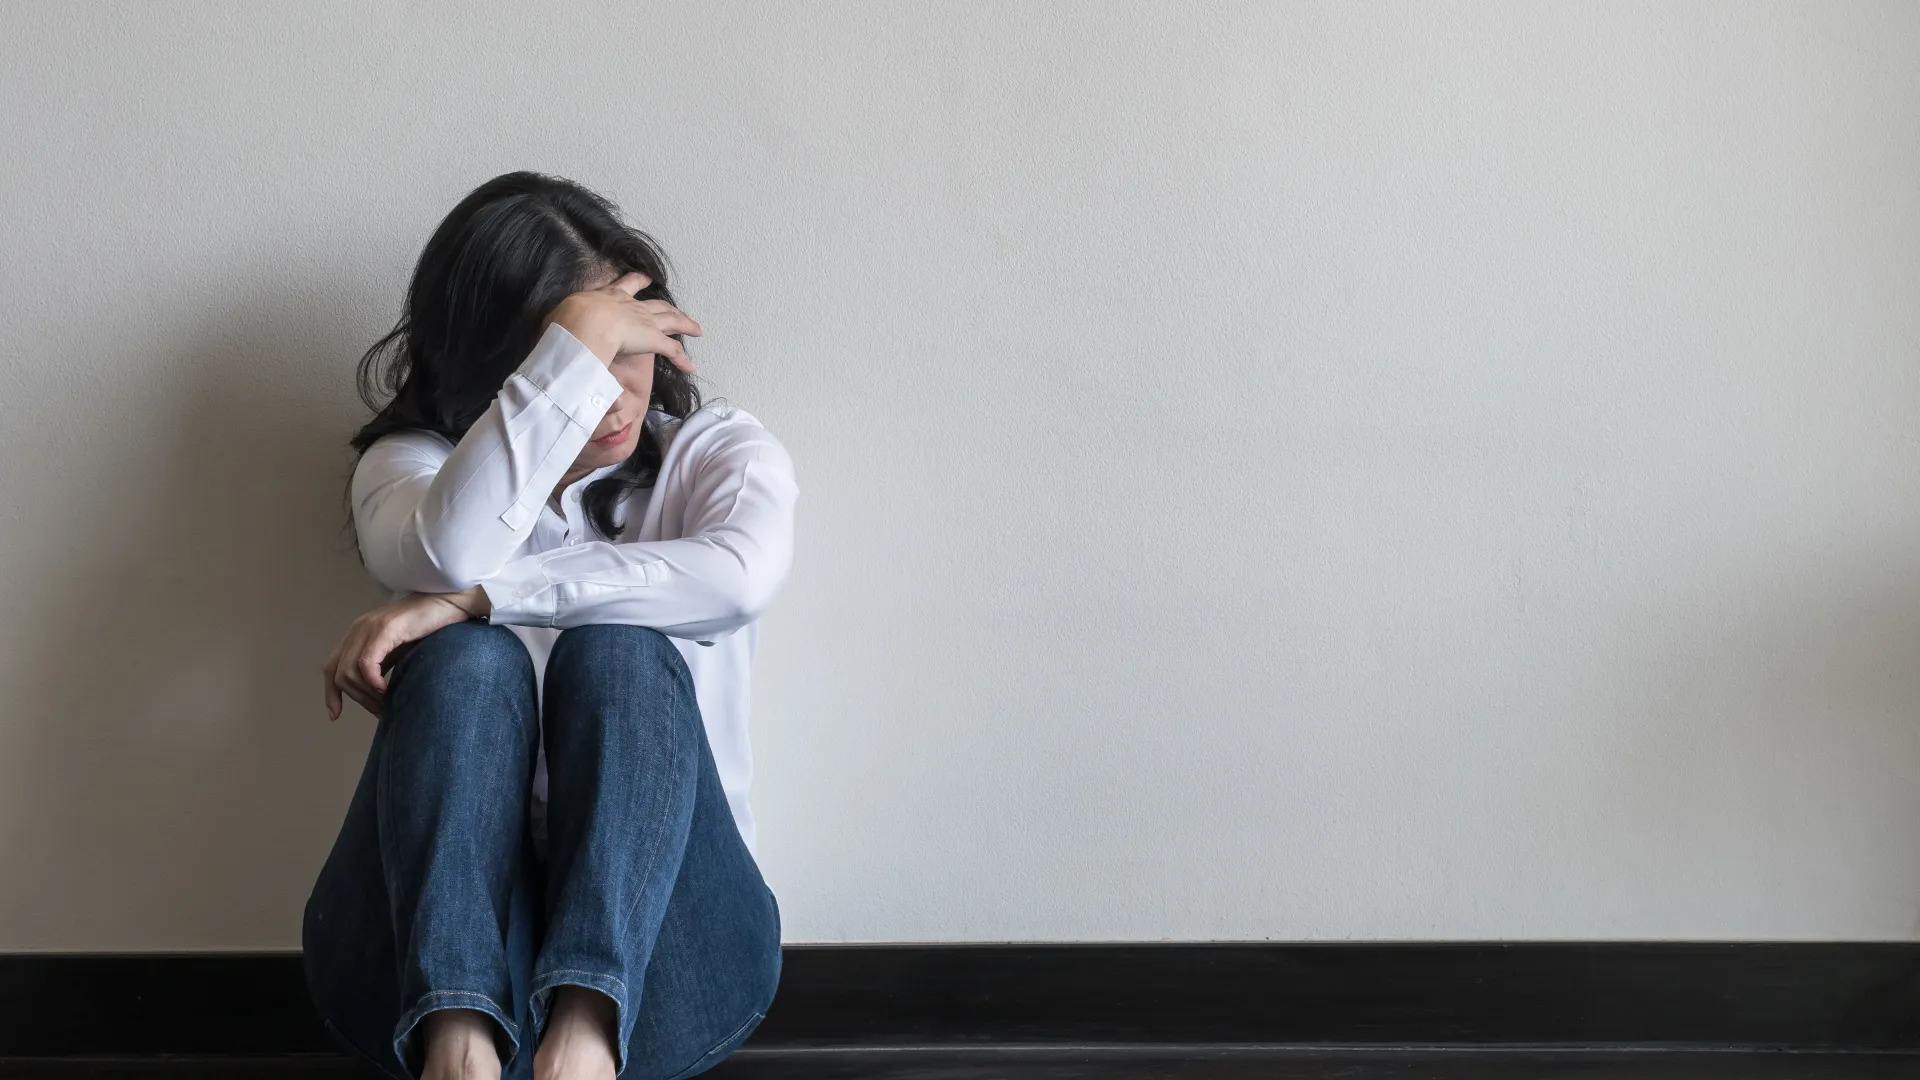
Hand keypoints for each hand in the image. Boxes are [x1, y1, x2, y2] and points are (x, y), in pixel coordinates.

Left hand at [321, 588, 488, 719]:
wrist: (452, 602)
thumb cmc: (431, 625)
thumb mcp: (399, 648)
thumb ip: (383, 664)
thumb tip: (374, 694)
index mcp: (358, 633)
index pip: (331, 667)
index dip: (330, 693)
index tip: (336, 715)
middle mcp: (359, 628)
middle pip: (338, 673)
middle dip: (356, 699)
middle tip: (380, 710)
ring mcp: (370, 627)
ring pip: (349, 672)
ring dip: (366, 694)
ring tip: (387, 702)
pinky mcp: (385, 629)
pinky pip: (366, 664)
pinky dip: (373, 683)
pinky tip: (386, 690)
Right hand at [543, 272, 700, 372]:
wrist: (585, 322)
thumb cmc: (568, 319)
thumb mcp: (560, 317)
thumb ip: (560, 324)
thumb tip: (553, 336)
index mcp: (608, 296)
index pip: (626, 286)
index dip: (636, 282)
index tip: (644, 279)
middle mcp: (630, 305)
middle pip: (656, 303)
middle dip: (667, 305)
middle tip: (674, 306)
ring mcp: (644, 321)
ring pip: (671, 320)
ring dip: (685, 324)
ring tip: (697, 329)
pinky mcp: (653, 339)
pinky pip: (672, 350)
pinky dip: (682, 359)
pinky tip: (690, 367)